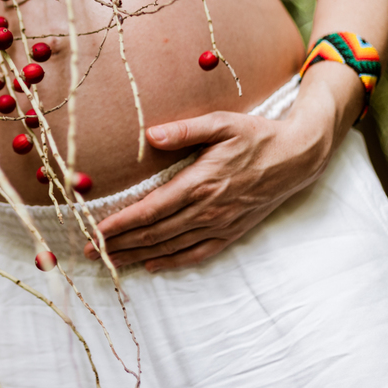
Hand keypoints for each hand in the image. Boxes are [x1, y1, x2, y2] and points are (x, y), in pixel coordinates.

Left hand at [84, 110, 329, 271]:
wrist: (297, 157)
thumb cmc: (256, 135)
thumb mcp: (222, 123)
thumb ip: (184, 130)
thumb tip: (150, 135)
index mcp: (200, 183)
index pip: (151, 210)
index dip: (121, 224)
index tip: (95, 231)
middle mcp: (208, 209)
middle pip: (155, 233)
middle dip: (120, 244)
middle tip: (90, 252)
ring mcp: (221, 224)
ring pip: (172, 246)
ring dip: (139, 255)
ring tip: (111, 261)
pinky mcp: (232, 231)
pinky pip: (198, 253)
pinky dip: (173, 261)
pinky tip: (153, 265)